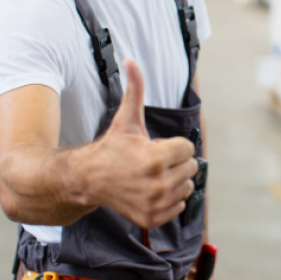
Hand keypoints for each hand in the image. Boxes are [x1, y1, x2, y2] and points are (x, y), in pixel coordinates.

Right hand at [86, 60, 198, 228]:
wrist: (89, 179)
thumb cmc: (113, 147)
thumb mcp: (126, 118)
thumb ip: (135, 88)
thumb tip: (130, 60)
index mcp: (158, 158)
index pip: (188, 149)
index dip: (172, 146)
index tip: (154, 147)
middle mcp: (159, 183)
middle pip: (190, 168)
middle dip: (175, 162)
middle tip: (151, 162)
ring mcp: (156, 204)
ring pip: (186, 187)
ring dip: (174, 181)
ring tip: (151, 176)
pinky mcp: (152, 219)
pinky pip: (179, 207)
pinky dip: (169, 200)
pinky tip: (151, 191)